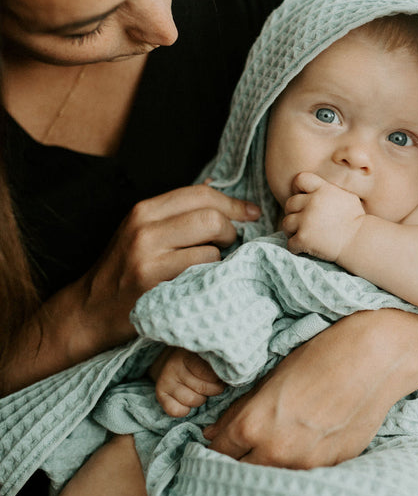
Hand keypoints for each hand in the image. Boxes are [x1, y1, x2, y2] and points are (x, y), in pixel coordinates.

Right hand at [78, 184, 259, 349]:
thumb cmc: (124, 270)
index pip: (201, 193)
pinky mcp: (155, 283)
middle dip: (231, 230)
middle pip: (211, 216)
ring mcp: (148, 256)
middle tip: (229, 244)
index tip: (250, 214)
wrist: (90, 310)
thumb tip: (216, 185)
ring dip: (221, 258)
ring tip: (211, 267)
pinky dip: (211, 277)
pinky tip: (202, 283)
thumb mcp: (142, 231)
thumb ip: (175, 213)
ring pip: (212, 247)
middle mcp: (144, 228)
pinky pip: (202, 273)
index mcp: (144, 210)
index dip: (232, 203)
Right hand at [150, 346, 224, 416]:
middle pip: (203, 389)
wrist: (173, 359)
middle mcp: (174, 365)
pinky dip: (185, 410)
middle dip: (212, 390)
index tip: (221, 377)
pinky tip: (188, 401)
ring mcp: (166, 379)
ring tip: (200, 391)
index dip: (219, 380)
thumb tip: (234, 375)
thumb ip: (218, 363)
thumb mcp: (208, 356)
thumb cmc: (199, 359)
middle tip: (212, 385)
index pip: (209, 374)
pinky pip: (176, 411)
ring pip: (192, 400)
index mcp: (189, 353)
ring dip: (200, 399)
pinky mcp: (160, 393)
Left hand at [202, 309, 417, 466]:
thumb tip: (216, 432)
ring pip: (272, 479)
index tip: (216, 445)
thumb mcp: (273, 376)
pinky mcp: (334, 466)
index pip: (218, 452)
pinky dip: (296, 468)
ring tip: (269, 454)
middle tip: (238, 453)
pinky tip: (300, 452)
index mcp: (253, 424)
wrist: (376, 357)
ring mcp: (307, 464)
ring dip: (266, 470)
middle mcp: (276, 451)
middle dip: (236, 463)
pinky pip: (304, 476)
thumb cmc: (322, 355)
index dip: (214, 447)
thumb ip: (243, 409)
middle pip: (240, 473)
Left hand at [282, 172, 363, 261]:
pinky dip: (296, 247)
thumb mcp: (347, 197)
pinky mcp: (303, 238)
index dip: (298, 189)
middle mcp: (312, 202)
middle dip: (295, 213)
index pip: (300, 179)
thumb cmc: (356, 220)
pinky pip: (290, 242)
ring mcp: (306, 221)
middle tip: (304, 222)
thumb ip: (330, 190)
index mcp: (323, 190)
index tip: (304, 199)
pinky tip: (305, 248)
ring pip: (286, 223)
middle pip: (289, 204)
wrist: (360, 241)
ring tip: (304, 235)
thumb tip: (319, 189)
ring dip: (292, 230)